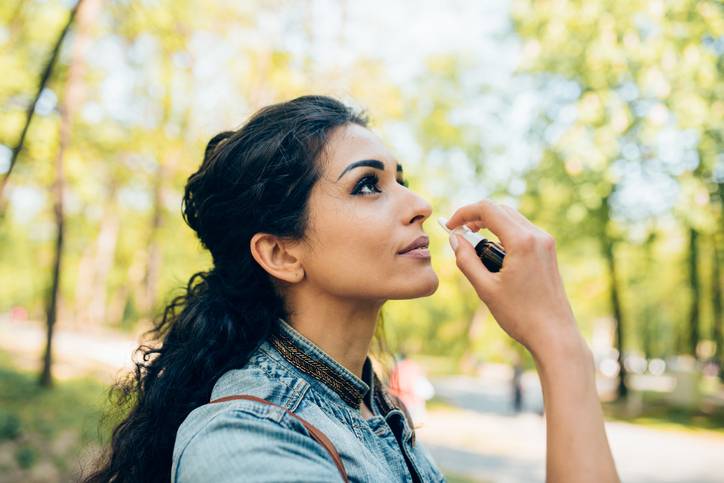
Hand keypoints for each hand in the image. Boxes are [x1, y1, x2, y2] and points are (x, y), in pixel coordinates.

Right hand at [446, 199, 582, 359]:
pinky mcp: (548, 252)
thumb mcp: (486, 288)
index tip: (449, 226)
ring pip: (512, 219)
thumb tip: (455, 239)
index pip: (487, 210)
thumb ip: (467, 260)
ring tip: (473, 246)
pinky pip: (522, 232)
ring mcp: (546, 243)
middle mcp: (537, 236)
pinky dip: (503, 235)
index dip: (464, 213)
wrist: (554, 335)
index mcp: (522, 241)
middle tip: (458, 234)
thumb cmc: (521, 315)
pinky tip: (493, 255)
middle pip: (500, 210)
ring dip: (489, 225)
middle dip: (476, 217)